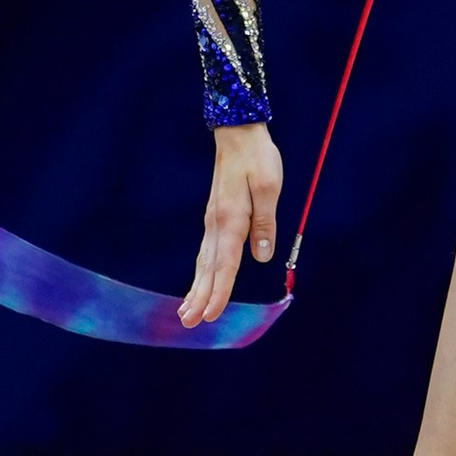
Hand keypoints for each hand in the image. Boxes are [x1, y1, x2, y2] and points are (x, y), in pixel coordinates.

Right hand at [179, 121, 282, 325]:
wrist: (238, 133)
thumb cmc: (256, 157)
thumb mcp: (269, 186)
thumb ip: (265, 221)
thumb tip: (262, 255)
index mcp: (231, 219)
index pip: (226, 264)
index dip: (219, 292)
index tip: (211, 315)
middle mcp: (217, 223)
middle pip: (208, 268)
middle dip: (199, 297)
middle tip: (189, 322)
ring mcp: (213, 220)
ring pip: (204, 261)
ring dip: (196, 287)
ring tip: (186, 310)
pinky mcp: (215, 216)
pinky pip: (206, 251)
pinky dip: (201, 270)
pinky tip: (198, 280)